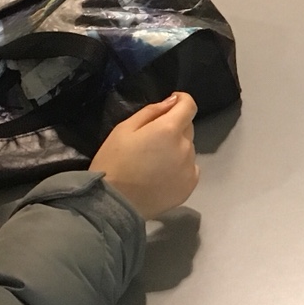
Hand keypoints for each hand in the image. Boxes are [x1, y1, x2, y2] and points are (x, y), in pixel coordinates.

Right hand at [90, 92, 199, 218]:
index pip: (189, 106)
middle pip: (188, 128)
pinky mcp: (190, 186)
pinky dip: (180, 167)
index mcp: (169, 130)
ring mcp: (189, 168)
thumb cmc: (114, 162)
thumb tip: (172, 101)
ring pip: (188, 148)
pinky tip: (162, 175)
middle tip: (153, 139)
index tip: (171, 104)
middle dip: (174, 127)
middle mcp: (185, 147)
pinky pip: (190, 168)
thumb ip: (151, 111)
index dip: (182, 101)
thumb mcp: (124, 129)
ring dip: (177, 148)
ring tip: (154, 161)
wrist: (113, 204)